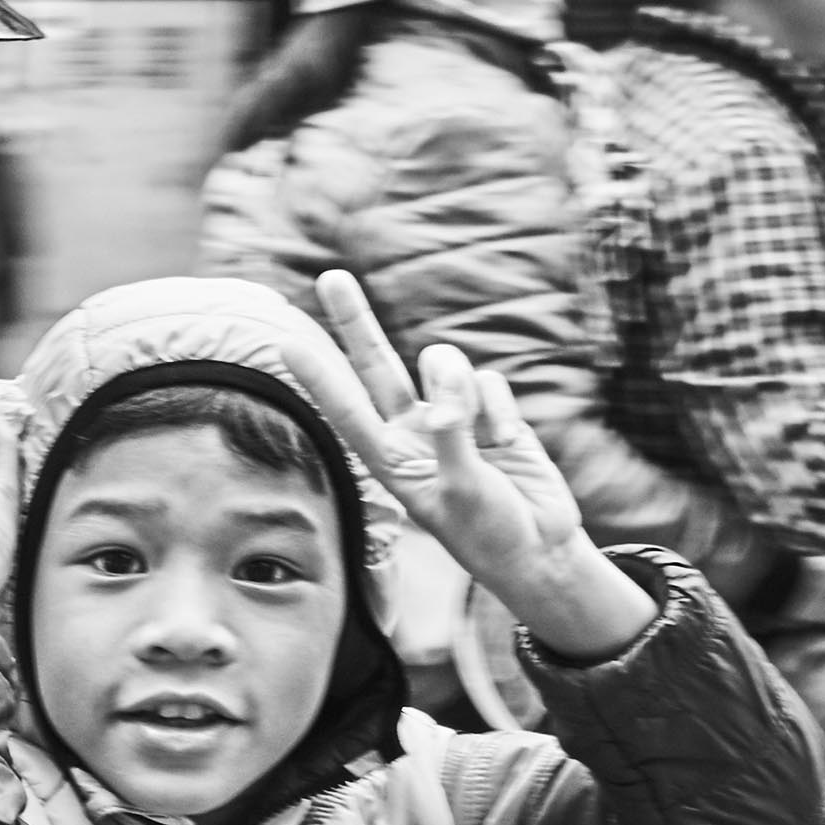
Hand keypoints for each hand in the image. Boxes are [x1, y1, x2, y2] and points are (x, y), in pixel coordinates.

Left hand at [294, 272, 648, 660]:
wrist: (540, 547)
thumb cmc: (489, 531)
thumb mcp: (462, 492)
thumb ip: (451, 438)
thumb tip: (443, 398)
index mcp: (390, 458)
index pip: (346, 408)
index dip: (318, 376)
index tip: (285, 343)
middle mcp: (412, 431)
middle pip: (376, 364)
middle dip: (355, 321)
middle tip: (330, 277)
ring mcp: (451, 417)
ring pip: (444, 366)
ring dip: (460, 386)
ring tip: (480, 434)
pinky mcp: (491, 411)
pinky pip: (490, 381)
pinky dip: (502, 408)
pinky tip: (509, 443)